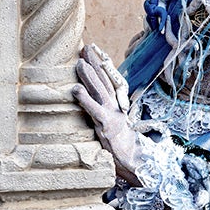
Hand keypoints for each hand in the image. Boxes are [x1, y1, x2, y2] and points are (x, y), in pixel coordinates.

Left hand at [73, 44, 143, 184]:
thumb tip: (93, 102)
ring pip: (100, 90)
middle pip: (105, 80)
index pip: (109, 81)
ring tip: (79, 62)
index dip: (101, 65)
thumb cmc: (123, 147)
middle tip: (85, 47)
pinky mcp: (107, 125)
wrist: (134, 162)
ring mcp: (112, 115)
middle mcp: (116, 107)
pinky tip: (75, 89)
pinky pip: (94, 109)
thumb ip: (104, 112)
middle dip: (95, 63)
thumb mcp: (114, 126)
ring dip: (89, 75)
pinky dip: (84, 98)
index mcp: (118, 105)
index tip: (92, 51)